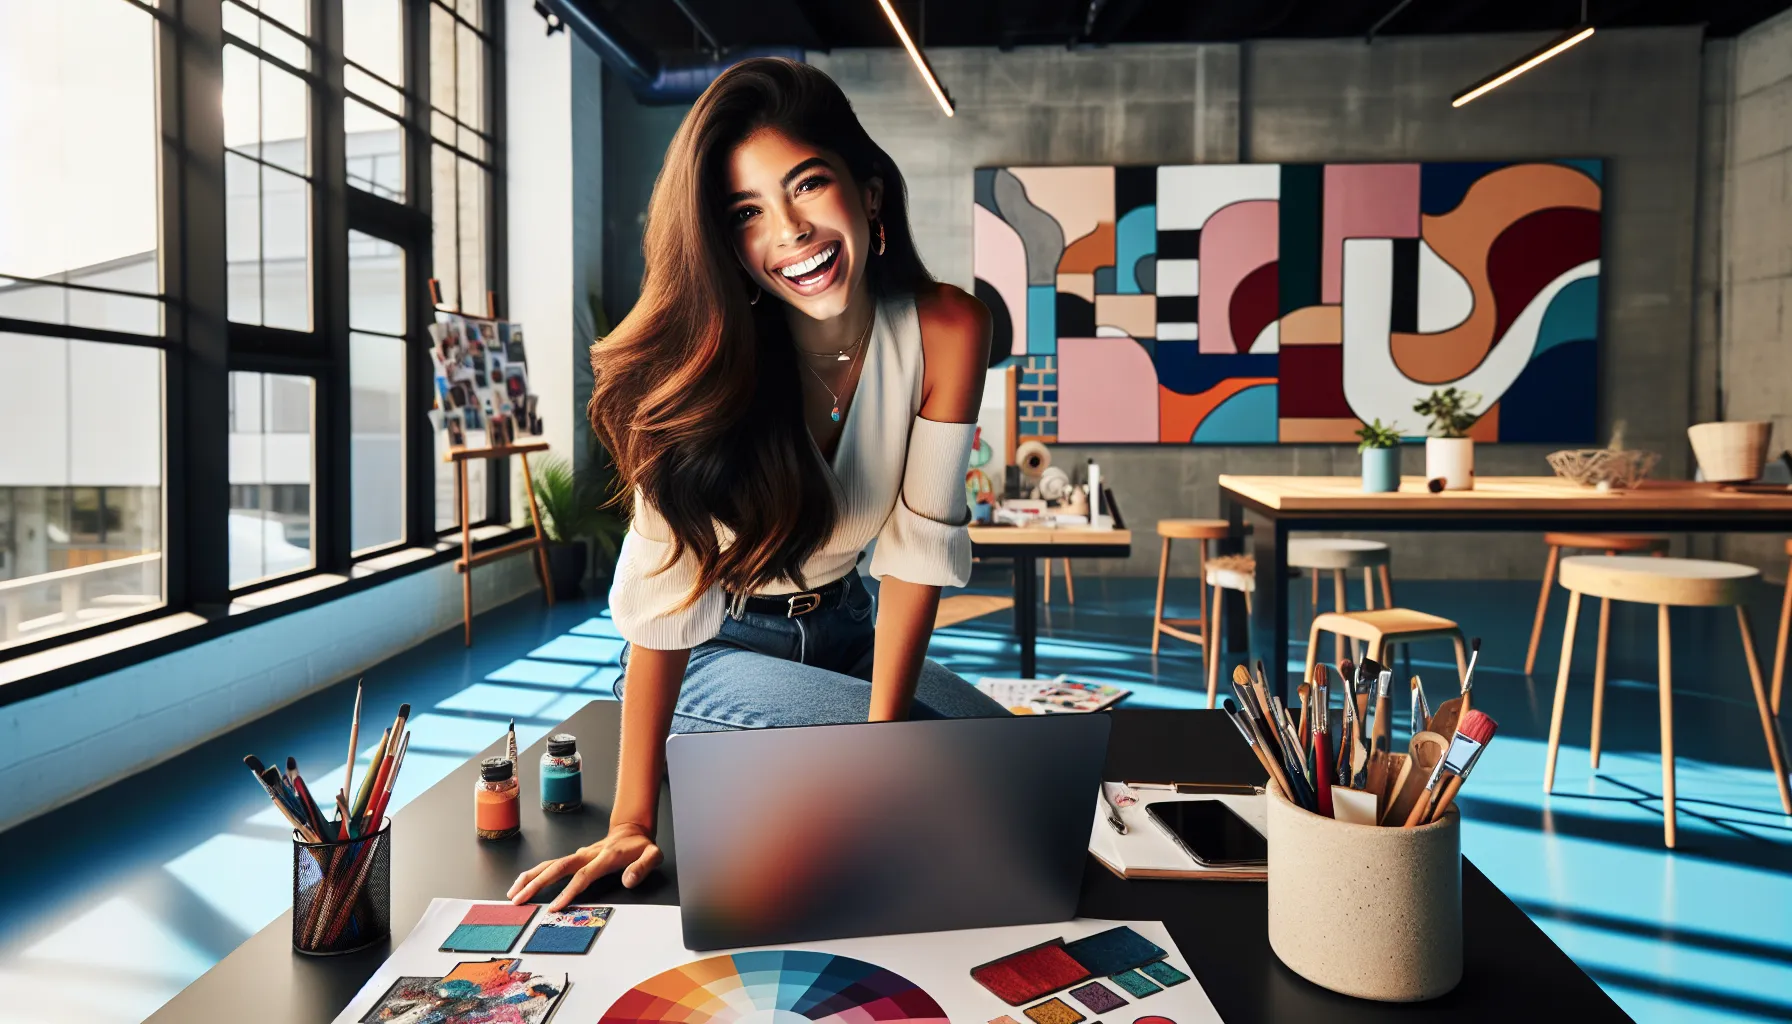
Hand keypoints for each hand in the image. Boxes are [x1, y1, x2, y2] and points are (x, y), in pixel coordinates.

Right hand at [507, 823, 660, 910]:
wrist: (632, 830)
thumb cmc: (641, 845)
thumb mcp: (653, 854)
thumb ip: (643, 866)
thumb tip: (628, 880)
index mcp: (605, 857)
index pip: (584, 876)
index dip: (569, 891)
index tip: (555, 907)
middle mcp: (587, 854)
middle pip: (558, 868)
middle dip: (537, 884)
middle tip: (519, 899)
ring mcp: (579, 854)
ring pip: (550, 864)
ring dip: (530, 878)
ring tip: (513, 893)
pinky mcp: (574, 857)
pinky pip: (551, 864)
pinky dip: (535, 873)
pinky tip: (522, 883)